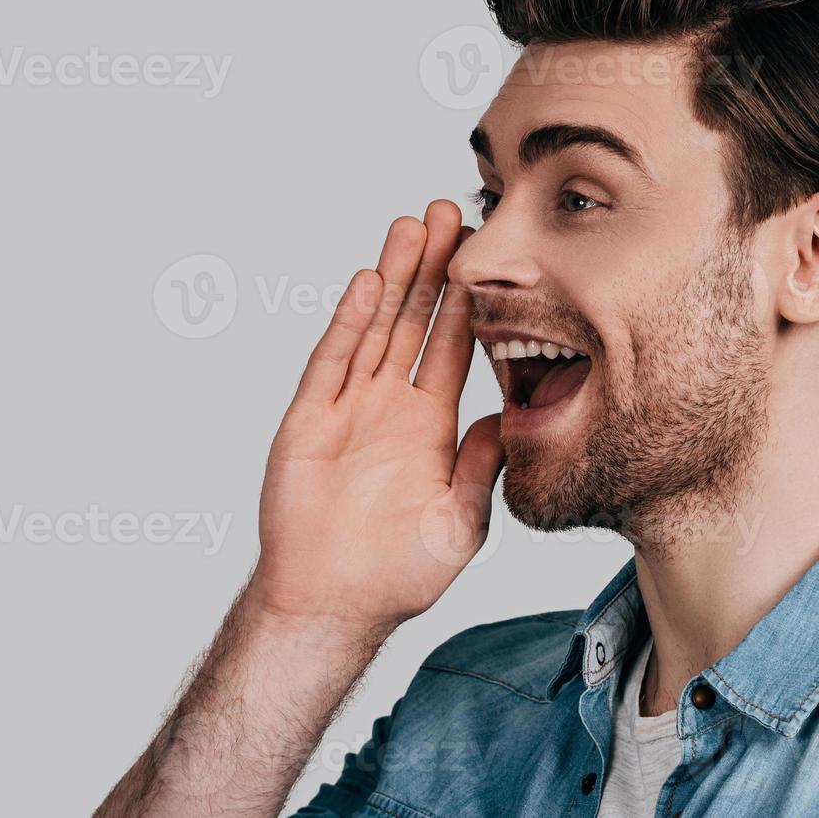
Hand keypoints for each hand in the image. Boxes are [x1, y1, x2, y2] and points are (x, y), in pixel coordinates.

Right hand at [249, 199, 502, 632]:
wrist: (332, 607)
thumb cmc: (397, 575)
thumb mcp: (461, 522)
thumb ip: (483, 467)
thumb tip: (510, 415)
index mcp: (430, 425)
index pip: (456, 347)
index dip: (471, 300)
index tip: (487, 255)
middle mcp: (390, 406)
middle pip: (415, 321)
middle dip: (433, 268)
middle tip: (451, 211)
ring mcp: (348, 408)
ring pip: (375, 328)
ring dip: (394, 278)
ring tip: (412, 226)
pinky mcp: (309, 421)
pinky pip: (332, 364)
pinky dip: (348, 323)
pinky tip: (367, 284)